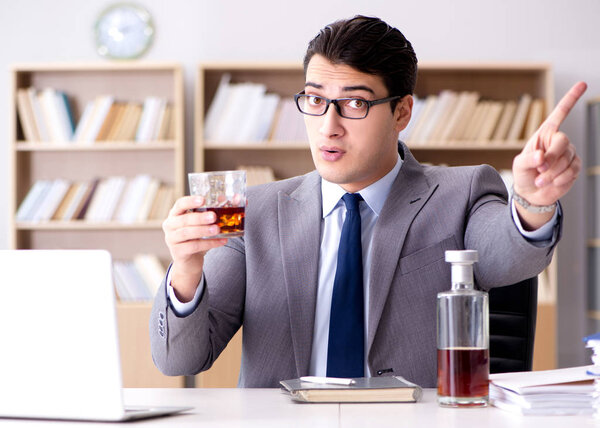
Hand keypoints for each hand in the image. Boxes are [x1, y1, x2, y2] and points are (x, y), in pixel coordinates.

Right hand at [162, 196, 226, 301]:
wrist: (189, 262)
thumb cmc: (198, 237)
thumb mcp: (205, 224)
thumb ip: (218, 210)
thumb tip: (238, 199)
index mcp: (176, 214)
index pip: (180, 204)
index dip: (190, 201)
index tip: (203, 200)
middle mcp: (170, 225)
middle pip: (184, 219)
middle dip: (200, 217)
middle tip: (214, 216)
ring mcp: (172, 239)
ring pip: (187, 233)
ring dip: (204, 230)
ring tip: (218, 229)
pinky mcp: (178, 252)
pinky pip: (194, 246)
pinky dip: (209, 243)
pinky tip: (222, 241)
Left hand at [511, 81, 586, 228]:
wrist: (532, 192)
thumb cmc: (524, 174)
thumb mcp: (519, 166)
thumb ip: (528, 160)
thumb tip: (541, 157)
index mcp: (545, 134)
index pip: (560, 114)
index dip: (571, 99)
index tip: (583, 84)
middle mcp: (559, 141)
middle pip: (563, 141)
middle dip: (551, 157)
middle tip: (540, 170)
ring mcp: (569, 153)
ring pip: (567, 159)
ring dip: (552, 173)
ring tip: (540, 179)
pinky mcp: (575, 167)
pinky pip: (572, 170)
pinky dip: (560, 178)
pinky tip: (552, 182)